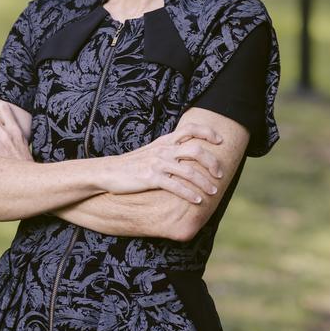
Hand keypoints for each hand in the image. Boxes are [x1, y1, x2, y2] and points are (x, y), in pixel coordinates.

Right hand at [100, 122, 225, 201]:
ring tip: (213, 192)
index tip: (220, 141)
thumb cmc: (133, 164)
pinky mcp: (151, 178)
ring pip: (188, 171)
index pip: (190, 130)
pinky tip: (197, 200)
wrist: (109, 171)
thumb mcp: (152, 151)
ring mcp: (157, 164)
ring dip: (204, 183)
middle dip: (212, 162)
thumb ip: (169, 150)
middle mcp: (163, 150)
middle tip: (220, 174)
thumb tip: (188, 153)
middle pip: (195, 150)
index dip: (207, 133)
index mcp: (165, 141)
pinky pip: (175, 186)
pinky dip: (189, 194)